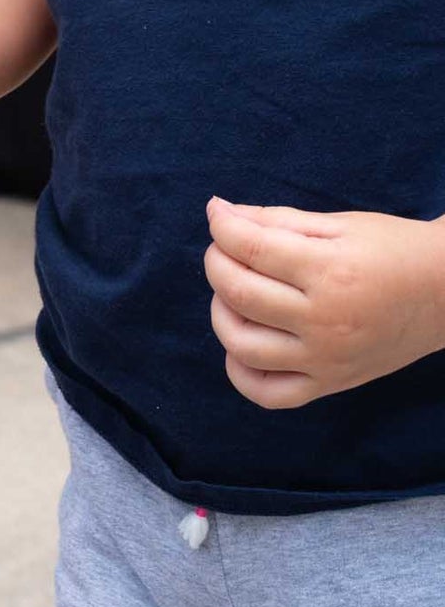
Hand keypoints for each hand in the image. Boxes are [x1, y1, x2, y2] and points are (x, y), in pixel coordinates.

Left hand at [205, 198, 444, 409]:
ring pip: (243, 345)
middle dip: (216, 261)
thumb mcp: (337, 224)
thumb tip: (218, 212)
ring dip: (222, 312)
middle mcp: (326, 321)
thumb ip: (274, 220)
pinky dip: (241, 372)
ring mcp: (327, 360)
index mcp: (329, 272)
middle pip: (238, 293)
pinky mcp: (331, 385)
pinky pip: (269, 394)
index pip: (249, 247)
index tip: (220, 216)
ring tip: (236, 293)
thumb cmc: (392, 250)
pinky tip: (244, 340)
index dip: (221, 226)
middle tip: (226, 249)